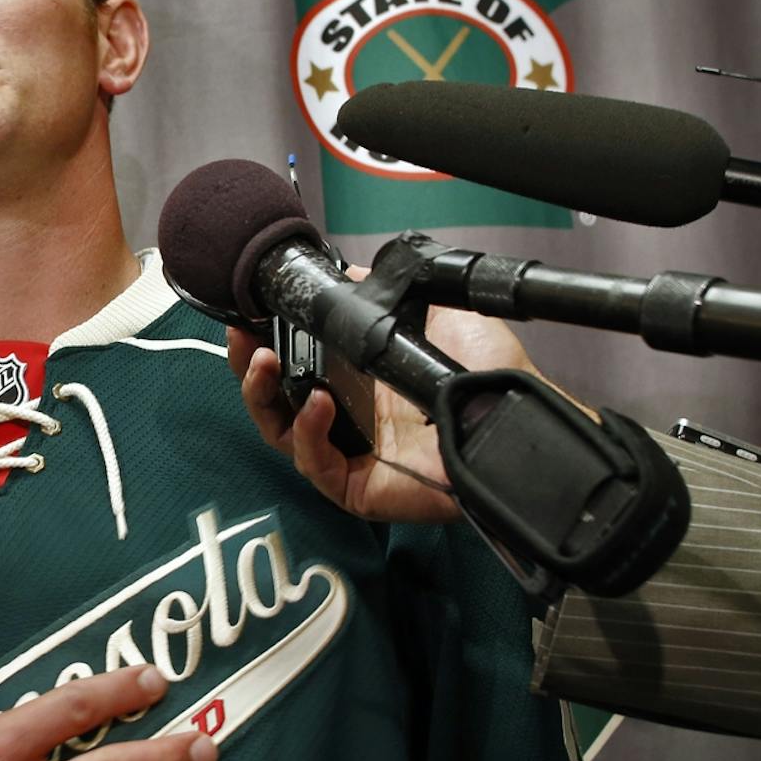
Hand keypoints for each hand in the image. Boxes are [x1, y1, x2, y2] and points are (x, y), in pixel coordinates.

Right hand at [228, 295, 541, 523]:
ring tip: (266, 364)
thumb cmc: (484, 372)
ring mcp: (352, 456)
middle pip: (276, 403)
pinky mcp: (359, 489)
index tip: (248, 317)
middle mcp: (348, 419)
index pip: (294, 366)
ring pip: (284, 436)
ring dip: (265, 400)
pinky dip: (309, 436)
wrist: (516, 415)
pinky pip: (318, 467)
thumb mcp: (432, 313)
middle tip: (243, 341)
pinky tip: (317, 404)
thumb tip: (348, 271)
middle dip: (250, 371)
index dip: (265, 344)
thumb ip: (388, 295)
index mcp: (359, 382)